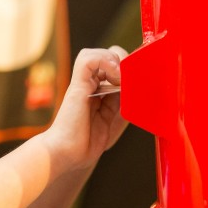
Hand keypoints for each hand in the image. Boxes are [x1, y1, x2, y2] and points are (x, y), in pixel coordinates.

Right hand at [44, 46, 128, 169]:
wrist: (68, 154)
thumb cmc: (88, 143)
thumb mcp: (117, 120)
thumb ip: (126, 101)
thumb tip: (137, 84)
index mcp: (100, 93)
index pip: (116, 67)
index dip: (129, 68)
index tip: (139, 82)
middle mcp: (91, 85)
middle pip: (109, 55)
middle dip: (125, 62)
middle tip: (133, 79)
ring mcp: (83, 84)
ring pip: (98, 53)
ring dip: (116, 61)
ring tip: (122, 80)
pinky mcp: (77, 85)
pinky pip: (88, 59)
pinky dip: (105, 61)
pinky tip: (115, 78)